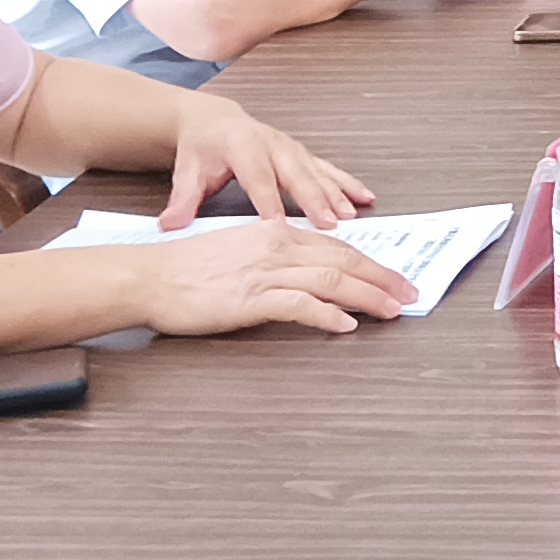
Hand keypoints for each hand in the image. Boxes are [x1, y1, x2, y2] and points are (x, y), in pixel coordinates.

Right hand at [127, 219, 416, 337]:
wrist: (149, 277)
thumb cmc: (187, 270)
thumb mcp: (240, 252)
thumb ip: (274, 259)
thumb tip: (306, 276)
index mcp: (275, 234)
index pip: (335, 246)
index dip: (369, 263)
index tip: (393, 276)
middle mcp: (276, 247)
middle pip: (343, 261)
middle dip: (382, 278)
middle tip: (410, 292)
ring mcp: (265, 273)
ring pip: (330, 280)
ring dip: (368, 296)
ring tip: (393, 309)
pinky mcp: (251, 298)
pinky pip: (300, 304)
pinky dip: (328, 314)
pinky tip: (347, 325)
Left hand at [154, 100, 370, 231]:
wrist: (213, 120)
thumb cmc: (202, 148)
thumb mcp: (187, 172)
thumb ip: (182, 200)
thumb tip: (170, 224)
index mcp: (242, 146)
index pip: (258, 179)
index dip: (269, 204)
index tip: (280, 229)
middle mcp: (272, 143)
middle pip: (296, 174)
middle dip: (314, 199)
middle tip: (330, 225)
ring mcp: (290, 147)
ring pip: (317, 171)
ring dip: (336, 193)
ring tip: (350, 215)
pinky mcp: (301, 153)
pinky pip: (328, 168)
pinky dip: (348, 183)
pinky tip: (365, 198)